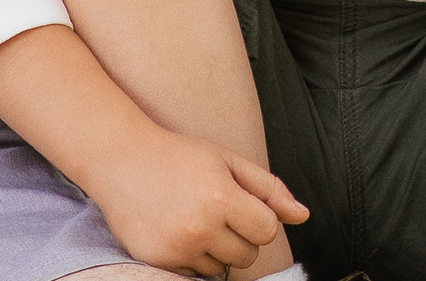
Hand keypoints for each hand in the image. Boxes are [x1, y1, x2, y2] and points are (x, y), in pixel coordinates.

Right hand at [82, 121, 306, 277]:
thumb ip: (269, 190)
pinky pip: (194, 275)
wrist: (122, 161)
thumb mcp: (228, 161)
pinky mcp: (157, 261)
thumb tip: (304, 216)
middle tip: (217, 211)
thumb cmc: (180, 157)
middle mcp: (199, 227)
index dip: (260, 218)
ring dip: (217, 249)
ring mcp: (176, 248)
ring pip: (221, 268)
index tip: (242, 203)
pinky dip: (193, 258)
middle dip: (241, 236)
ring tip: (195, 219)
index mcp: (222, 197)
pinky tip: (178, 231)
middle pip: (247, 255)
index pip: (267, 231)